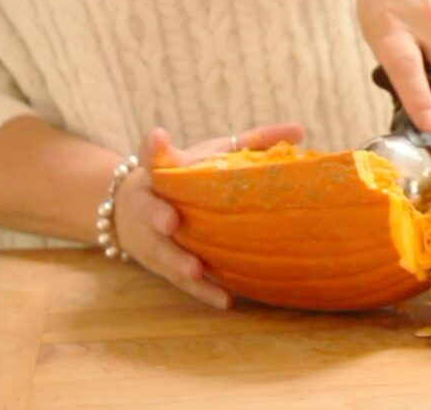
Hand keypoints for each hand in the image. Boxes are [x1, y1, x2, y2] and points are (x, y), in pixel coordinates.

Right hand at [113, 123, 303, 307]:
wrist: (131, 212)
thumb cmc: (185, 178)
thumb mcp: (211, 153)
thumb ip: (252, 142)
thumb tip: (299, 130)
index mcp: (160, 172)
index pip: (152, 156)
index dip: (153, 148)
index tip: (159, 137)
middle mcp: (149, 204)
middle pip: (147, 209)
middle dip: (156, 215)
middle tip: (170, 221)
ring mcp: (151, 238)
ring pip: (161, 252)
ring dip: (177, 262)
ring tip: (196, 269)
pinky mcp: (161, 266)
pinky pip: (179, 282)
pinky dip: (202, 291)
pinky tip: (225, 300)